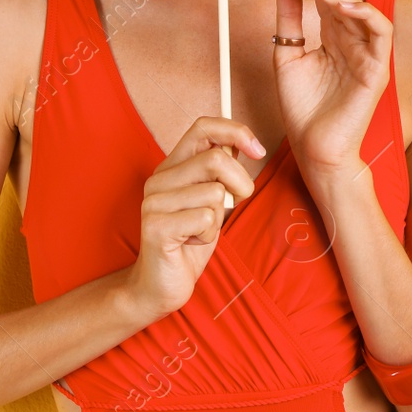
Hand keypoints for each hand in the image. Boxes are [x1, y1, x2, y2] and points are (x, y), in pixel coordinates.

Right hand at [123, 116, 265, 320]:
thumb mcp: (212, 199)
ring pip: (214, 192)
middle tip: (232, 205)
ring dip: (219, 217)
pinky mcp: (156, 225)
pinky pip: (206, 218)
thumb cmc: (191, 240)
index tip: (258, 150)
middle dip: (239, 184)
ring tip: (201, 230)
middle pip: (217, 159)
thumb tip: (245, 143)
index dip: (236, 131)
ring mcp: (154, 201)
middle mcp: (159, 178)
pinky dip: (210, 234)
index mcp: (172, 166)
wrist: (160, 284)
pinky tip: (192, 242)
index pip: (203, 126)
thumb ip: (221, 172)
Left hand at [274, 0, 393, 181]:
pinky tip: (340, 5)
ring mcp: (368, 52)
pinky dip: (363, 13)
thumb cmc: (303, 109)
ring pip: (358, 7)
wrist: (314, 150)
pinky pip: (380, 31)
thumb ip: (288, 18)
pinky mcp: (379, 69)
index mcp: (334, 34)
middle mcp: (353, 38)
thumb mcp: (287, 54)